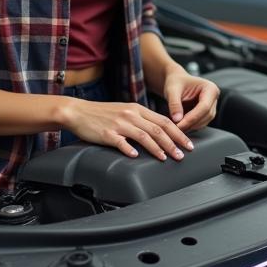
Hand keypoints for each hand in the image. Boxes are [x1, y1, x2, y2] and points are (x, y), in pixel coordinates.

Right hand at [60, 99, 194, 160]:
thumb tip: (159, 131)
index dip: (178, 132)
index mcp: (138, 108)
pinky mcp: (107, 133)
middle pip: (158, 128)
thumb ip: (142, 119)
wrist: (78, 111)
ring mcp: (119, 123)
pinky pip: (120, 141)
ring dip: (157, 148)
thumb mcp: (126, 111)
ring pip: (144, 135)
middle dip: (173, 142)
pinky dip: (129, 149)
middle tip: (182, 154)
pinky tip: (135, 156)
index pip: (164, 120)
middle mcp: (131, 114)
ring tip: (166, 158)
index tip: (187, 143)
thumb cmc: (102, 113)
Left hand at [162, 70, 219, 131]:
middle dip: (191, 123)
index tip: (179, 125)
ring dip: (191, 126)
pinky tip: (180, 125)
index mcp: (210, 88)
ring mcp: (211, 106)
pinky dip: (190, 126)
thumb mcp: (172, 90)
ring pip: (204, 121)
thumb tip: (177, 119)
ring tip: (176, 127)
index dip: (192, 118)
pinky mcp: (206, 113)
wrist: (176, 82)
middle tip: (176, 128)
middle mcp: (214, 97)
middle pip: (206, 115)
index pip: (204, 107)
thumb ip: (175, 104)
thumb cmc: (175, 82)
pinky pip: (200, 123)